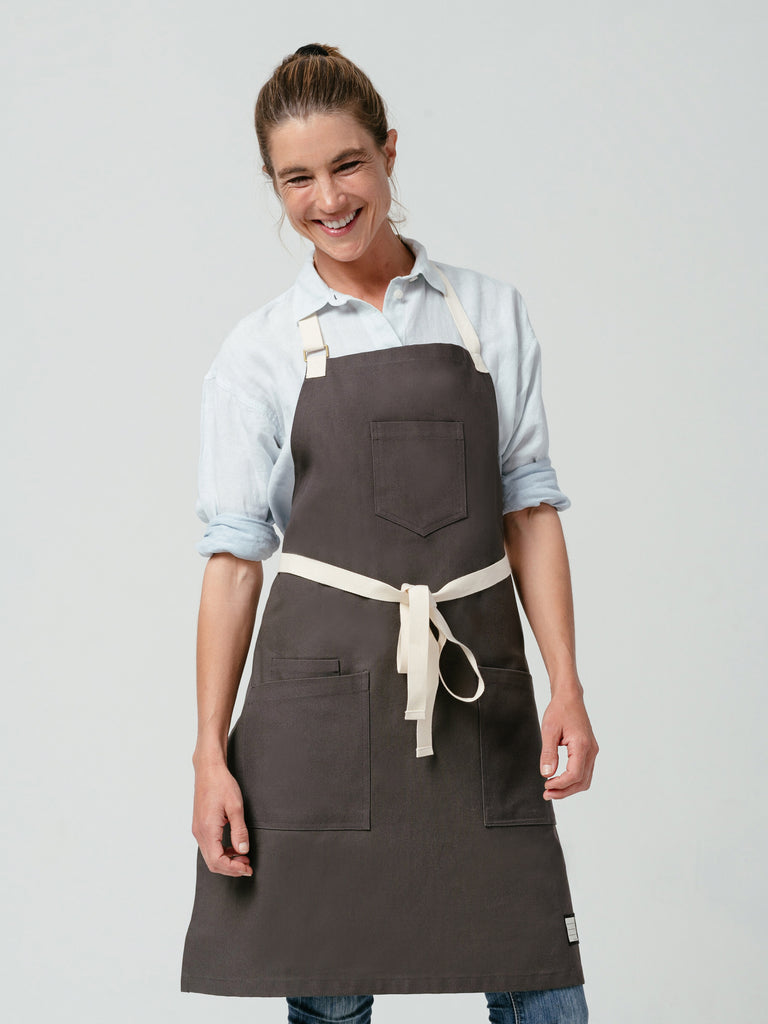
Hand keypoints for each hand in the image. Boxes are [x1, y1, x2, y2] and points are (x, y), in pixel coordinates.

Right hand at [191, 762, 252, 876]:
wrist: (208, 770)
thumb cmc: (221, 784)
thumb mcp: (236, 807)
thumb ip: (240, 831)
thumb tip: (243, 850)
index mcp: (207, 829)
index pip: (218, 861)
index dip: (234, 869)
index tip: (247, 869)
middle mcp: (199, 832)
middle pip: (212, 863)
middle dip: (231, 868)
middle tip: (247, 866)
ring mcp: (198, 829)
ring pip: (210, 856)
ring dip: (226, 861)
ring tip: (243, 857)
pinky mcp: (200, 826)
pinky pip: (209, 846)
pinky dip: (221, 852)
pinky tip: (234, 847)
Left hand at [540, 688, 597, 799]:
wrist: (570, 697)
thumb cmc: (559, 710)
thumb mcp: (549, 730)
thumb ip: (548, 753)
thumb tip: (546, 774)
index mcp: (582, 745)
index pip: (574, 774)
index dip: (560, 784)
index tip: (546, 785)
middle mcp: (591, 750)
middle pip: (582, 781)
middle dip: (565, 791)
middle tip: (547, 794)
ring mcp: (592, 751)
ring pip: (585, 779)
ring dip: (569, 787)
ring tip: (552, 790)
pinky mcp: (589, 750)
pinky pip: (584, 771)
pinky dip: (573, 780)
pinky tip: (559, 779)